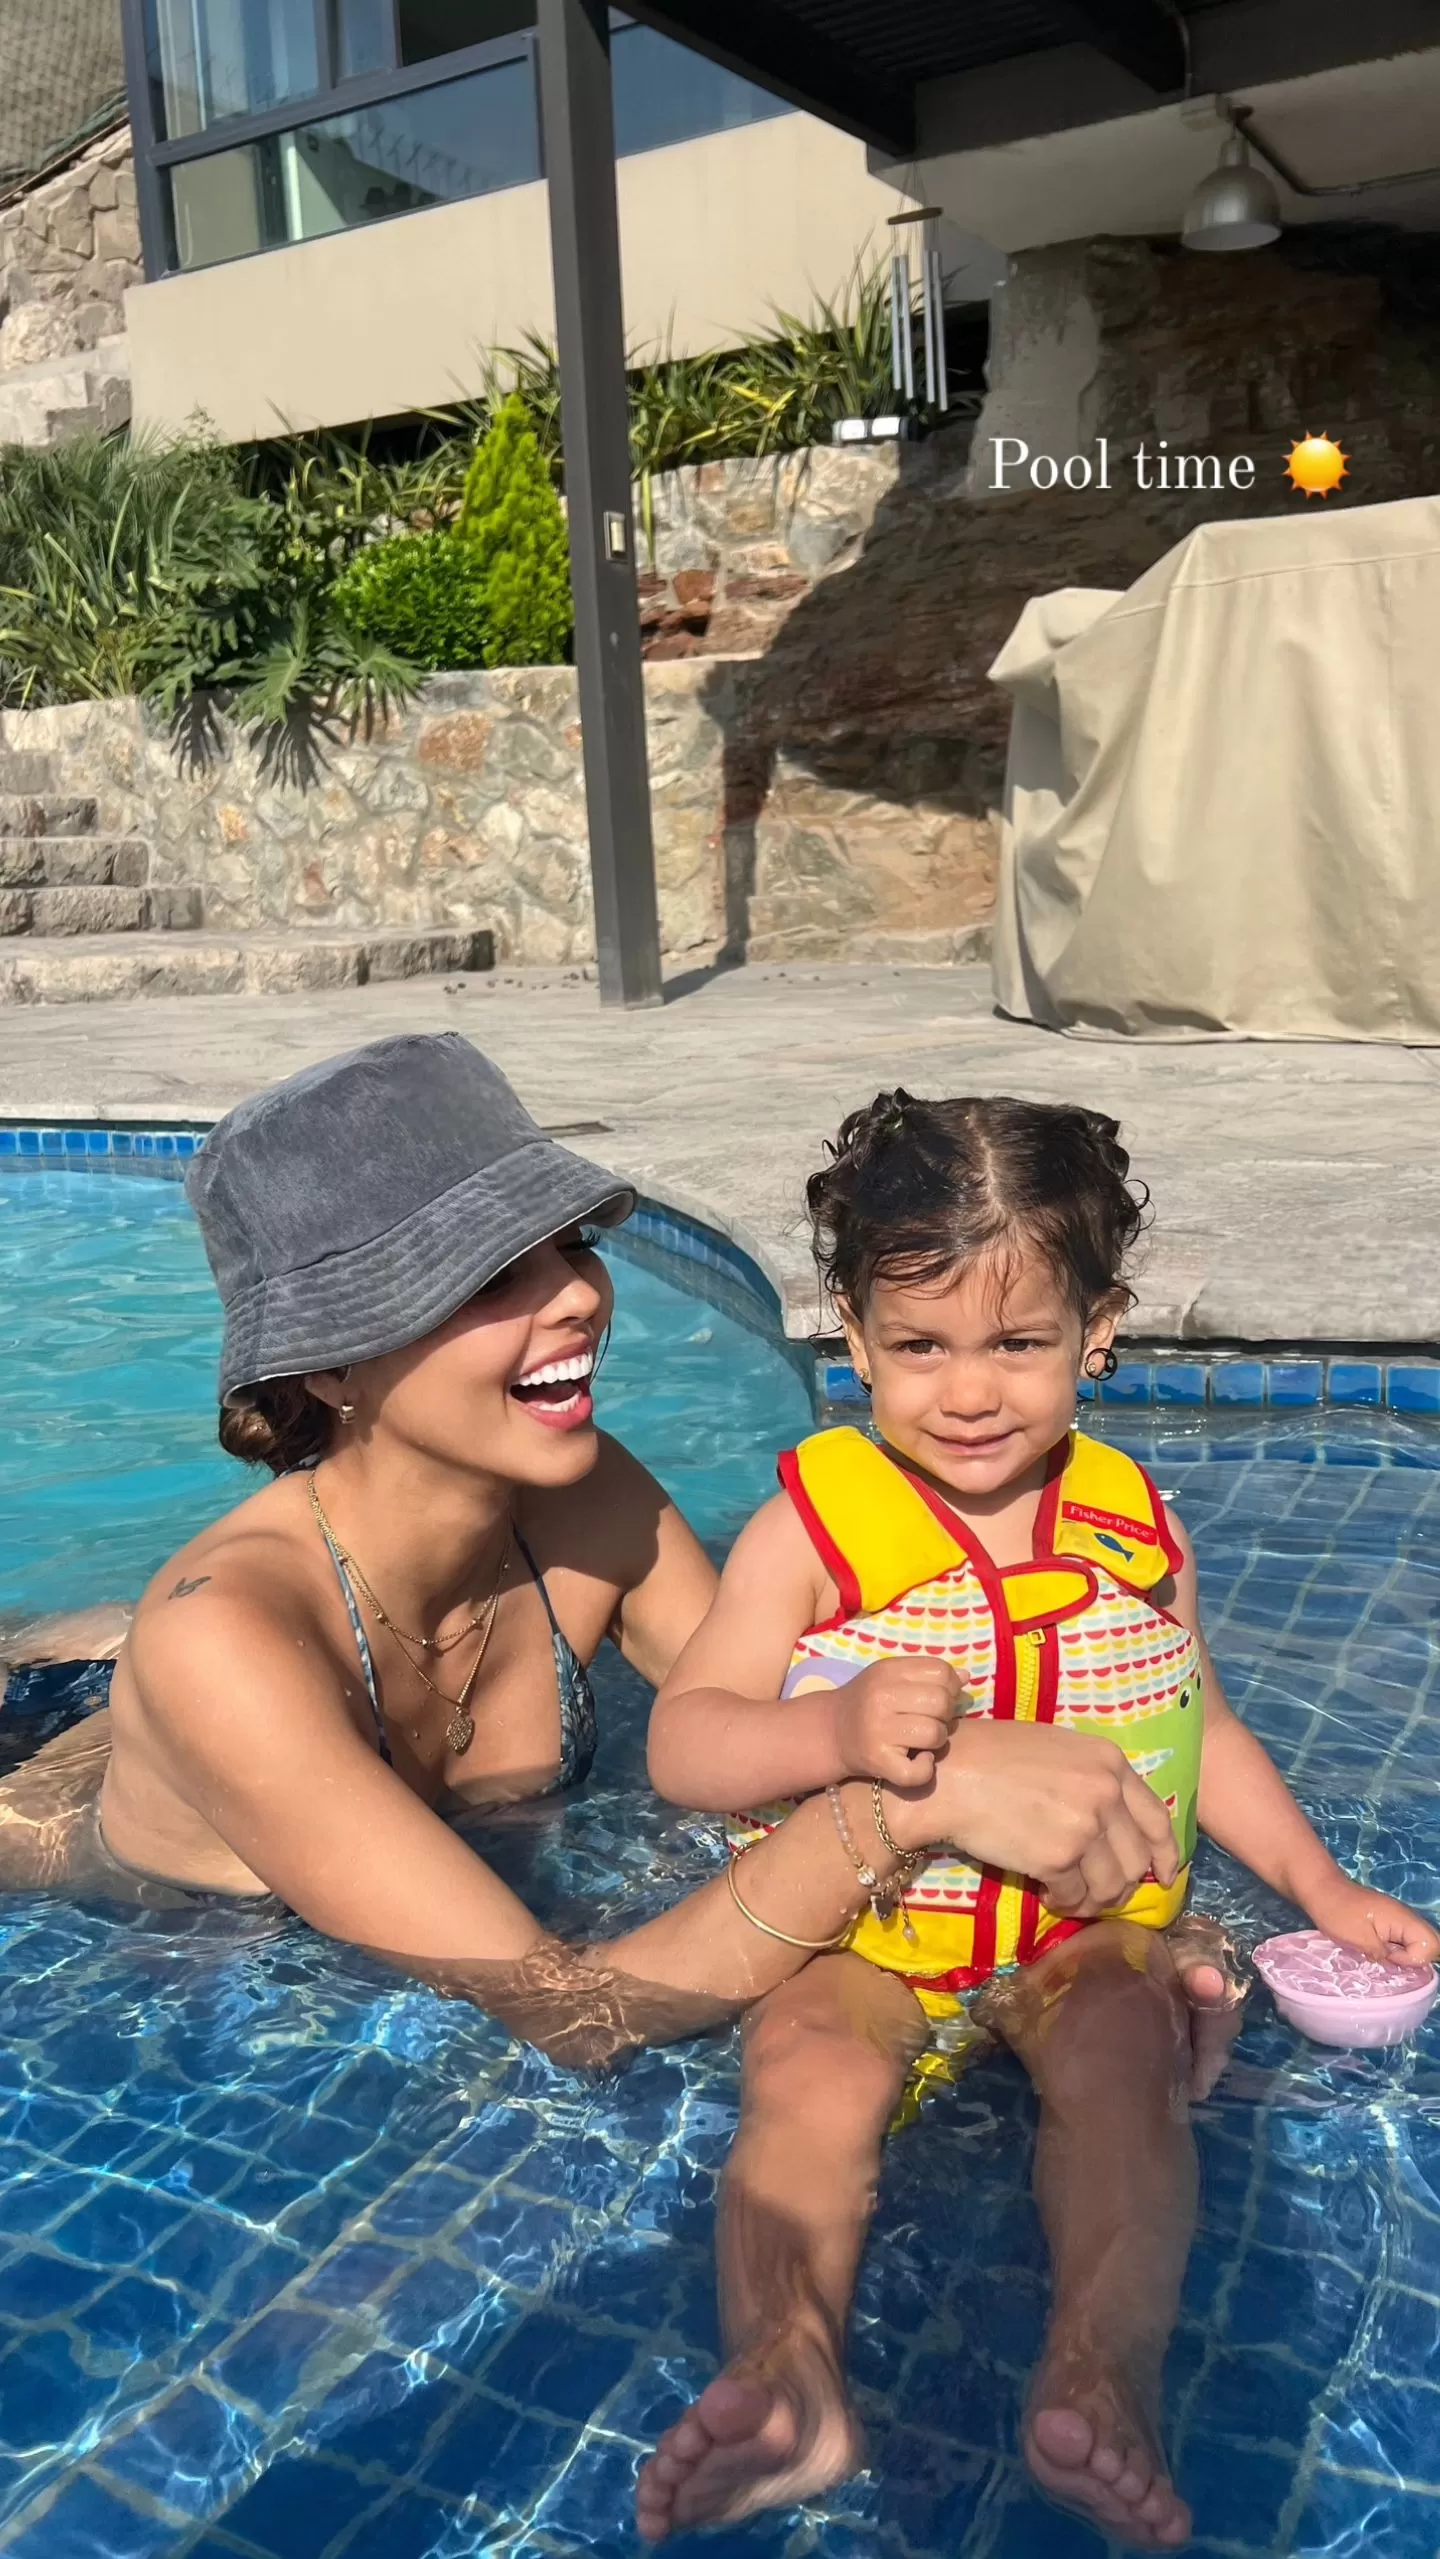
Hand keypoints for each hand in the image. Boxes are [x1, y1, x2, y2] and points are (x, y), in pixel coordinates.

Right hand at [831, 1658, 966, 1786]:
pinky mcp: (878, 1761)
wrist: (830, 1733)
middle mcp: (880, 1697)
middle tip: (931, 1721)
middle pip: (941, 1702)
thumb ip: (926, 1674)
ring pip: (935, 1734)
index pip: (940, 1671)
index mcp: (887, 1671)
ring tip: (923, 1741)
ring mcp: (878, 1730)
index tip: (939, 1698)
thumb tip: (966, 1677)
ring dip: (937, 1741)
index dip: (950, 1686)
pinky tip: (917, 1761)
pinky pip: (919, 1771)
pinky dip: (924, 1769)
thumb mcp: (891, 1678)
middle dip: (945, 1715)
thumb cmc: (868, 1703)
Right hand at [887, 1718, 1177, 1913]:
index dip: (1164, 1855)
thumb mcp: (1059, 1750)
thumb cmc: (996, 1756)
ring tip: (1069, 1896)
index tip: (1162, 1877)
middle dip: (1119, 1885)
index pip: (1156, 1819)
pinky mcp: (1057, 1858)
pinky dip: (1064, 1904)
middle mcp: (1105, 1794)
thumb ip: (1094, 1780)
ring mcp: (1084, 1827)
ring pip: (1110, 1885)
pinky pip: (1075, 1896)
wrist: (952, 1774)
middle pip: (1134, 1860)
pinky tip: (1047, 1894)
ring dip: (1092, 1900)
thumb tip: (1114, 1825)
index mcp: (1110, 1763)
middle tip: (1096, 1893)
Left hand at [1306, 1874, 1439, 1968]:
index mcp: (1402, 1918)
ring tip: (1383, 1959)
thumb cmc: (1337, 1912)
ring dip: (1405, 1955)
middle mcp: (1406, 1918)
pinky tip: (1378, 1953)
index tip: (1388, 1958)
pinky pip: (1404, 1940)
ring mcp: (1398, 1919)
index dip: (1413, 1959)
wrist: (1320, 1890)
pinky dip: (1396, 1950)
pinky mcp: (1389, 1922)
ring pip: (1417, 1943)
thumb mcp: (1359, 1939)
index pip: (1430, 1945)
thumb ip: (1383, 1954)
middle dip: (1415, 1959)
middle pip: (1430, 1943)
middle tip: (1391, 1962)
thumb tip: (1396, 1966)